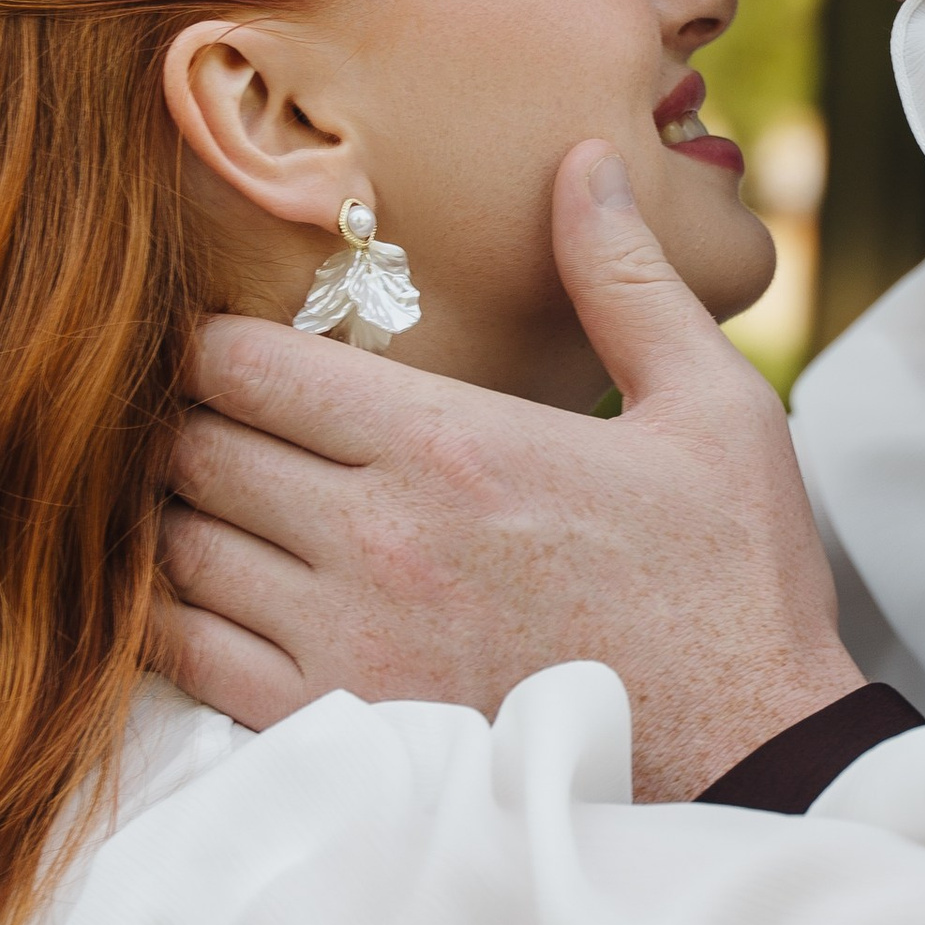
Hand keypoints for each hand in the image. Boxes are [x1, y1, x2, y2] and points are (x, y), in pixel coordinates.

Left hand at [155, 143, 863, 798]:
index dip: (218, 343)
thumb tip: (583, 162)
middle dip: (192, 424)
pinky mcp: (339, 729)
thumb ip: (626, 279)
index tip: (237, 346)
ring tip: (215, 505)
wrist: (752, 761)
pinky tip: (210, 599)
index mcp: (450, 442)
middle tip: (218, 422)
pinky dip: (172, 621)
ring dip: (180, 519)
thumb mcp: (712, 406)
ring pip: (176, 551)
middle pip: (194, 449)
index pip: (245, 364)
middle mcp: (376, 536)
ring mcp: (346, 641)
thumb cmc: (734, 583)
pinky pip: (188, 661)